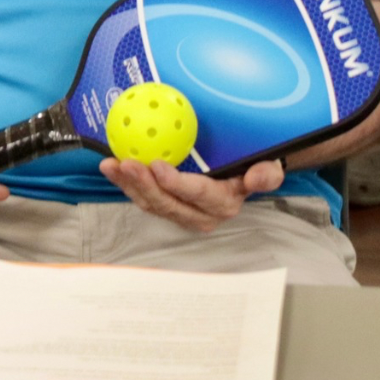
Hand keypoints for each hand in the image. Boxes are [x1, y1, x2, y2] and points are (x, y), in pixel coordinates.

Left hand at [100, 157, 283, 231]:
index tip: (157, 166)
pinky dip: (126, 184)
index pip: (198, 194)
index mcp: (222, 205)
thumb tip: (258, 178)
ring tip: (111, 165)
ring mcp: (180, 214)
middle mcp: (200, 216)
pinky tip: (113, 167)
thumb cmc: (253, 169)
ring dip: (129, 185)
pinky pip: (144, 198)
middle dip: (144, 185)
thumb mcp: (268, 169)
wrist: (245, 177)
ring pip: (151, 203)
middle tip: (126, 164)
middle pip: (167, 203)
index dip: (176, 183)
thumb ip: (266, 175)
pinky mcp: (166, 208)